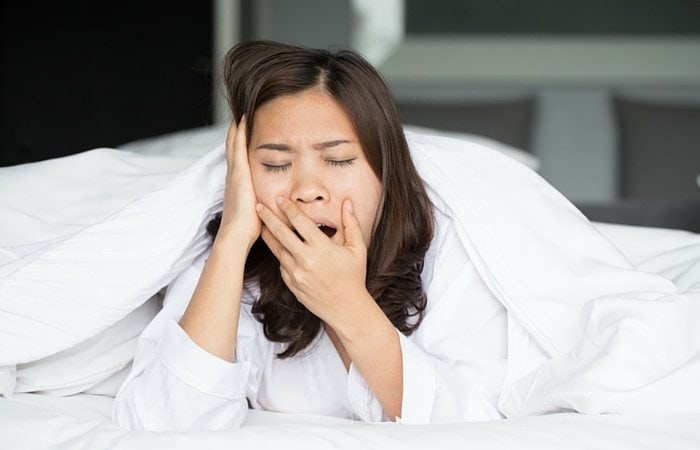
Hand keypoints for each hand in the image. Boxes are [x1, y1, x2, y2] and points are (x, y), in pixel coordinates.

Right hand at [218, 116, 260, 248]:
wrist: (237, 234)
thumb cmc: (249, 229)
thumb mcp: (260, 211)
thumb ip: (267, 204)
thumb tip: (283, 204)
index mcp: (239, 184)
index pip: (240, 159)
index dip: (241, 146)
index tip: (245, 133)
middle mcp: (234, 176)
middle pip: (233, 147)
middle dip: (236, 132)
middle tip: (240, 115)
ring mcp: (235, 173)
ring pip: (234, 144)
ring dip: (237, 128)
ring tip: (241, 112)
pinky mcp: (238, 173)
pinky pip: (237, 147)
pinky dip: (239, 132)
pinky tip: (242, 119)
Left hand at [256, 198, 371, 324]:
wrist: (347, 309)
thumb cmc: (354, 277)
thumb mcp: (357, 249)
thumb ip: (351, 224)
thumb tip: (347, 203)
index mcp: (322, 248)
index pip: (300, 222)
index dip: (288, 208)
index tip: (280, 199)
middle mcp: (306, 260)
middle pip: (281, 233)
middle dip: (268, 218)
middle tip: (258, 207)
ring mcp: (296, 274)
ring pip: (277, 250)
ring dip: (268, 236)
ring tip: (261, 225)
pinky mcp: (292, 284)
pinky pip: (282, 265)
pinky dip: (279, 255)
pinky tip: (278, 247)